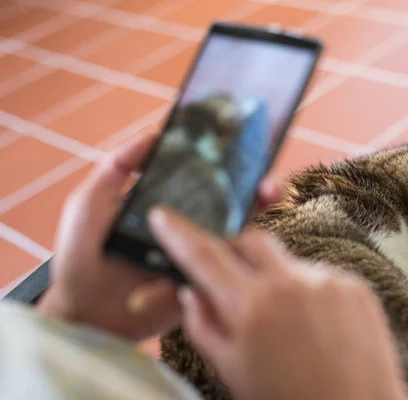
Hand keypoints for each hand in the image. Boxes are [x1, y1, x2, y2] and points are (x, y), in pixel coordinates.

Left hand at [37, 133, 283, 340]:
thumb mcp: (90, 203)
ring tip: (268, 202)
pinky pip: (220, 274)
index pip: (205, 182)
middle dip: (259, 193)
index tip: (248, 151)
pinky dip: (233, 262)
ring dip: (257, 222)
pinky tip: (242, 244)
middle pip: (233, 208)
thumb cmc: (81, 255)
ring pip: (237, 239)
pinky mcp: (199, 286)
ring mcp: (197, 258)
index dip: (229, 166)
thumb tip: (153, 134)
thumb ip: (116, 167)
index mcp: (171, 206)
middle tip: (270, 185)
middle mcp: (189, 229)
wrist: (82, 312)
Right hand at [149, 209, 407, 399]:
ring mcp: (328, 280)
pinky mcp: (355, 285)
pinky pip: (320, 275)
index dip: (179, 233)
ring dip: (277, 280)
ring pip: (288, 261)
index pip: (204, 256)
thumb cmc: (288, 399)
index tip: (162, 215)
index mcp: (252, 307)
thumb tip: (191, 290)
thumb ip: (203, 325)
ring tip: (289, 325)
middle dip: (236, 252)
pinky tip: (316, 327)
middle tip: (236, 282)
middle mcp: (291, 283)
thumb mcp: (231, 370)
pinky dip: (310, 293)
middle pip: (251, 240)